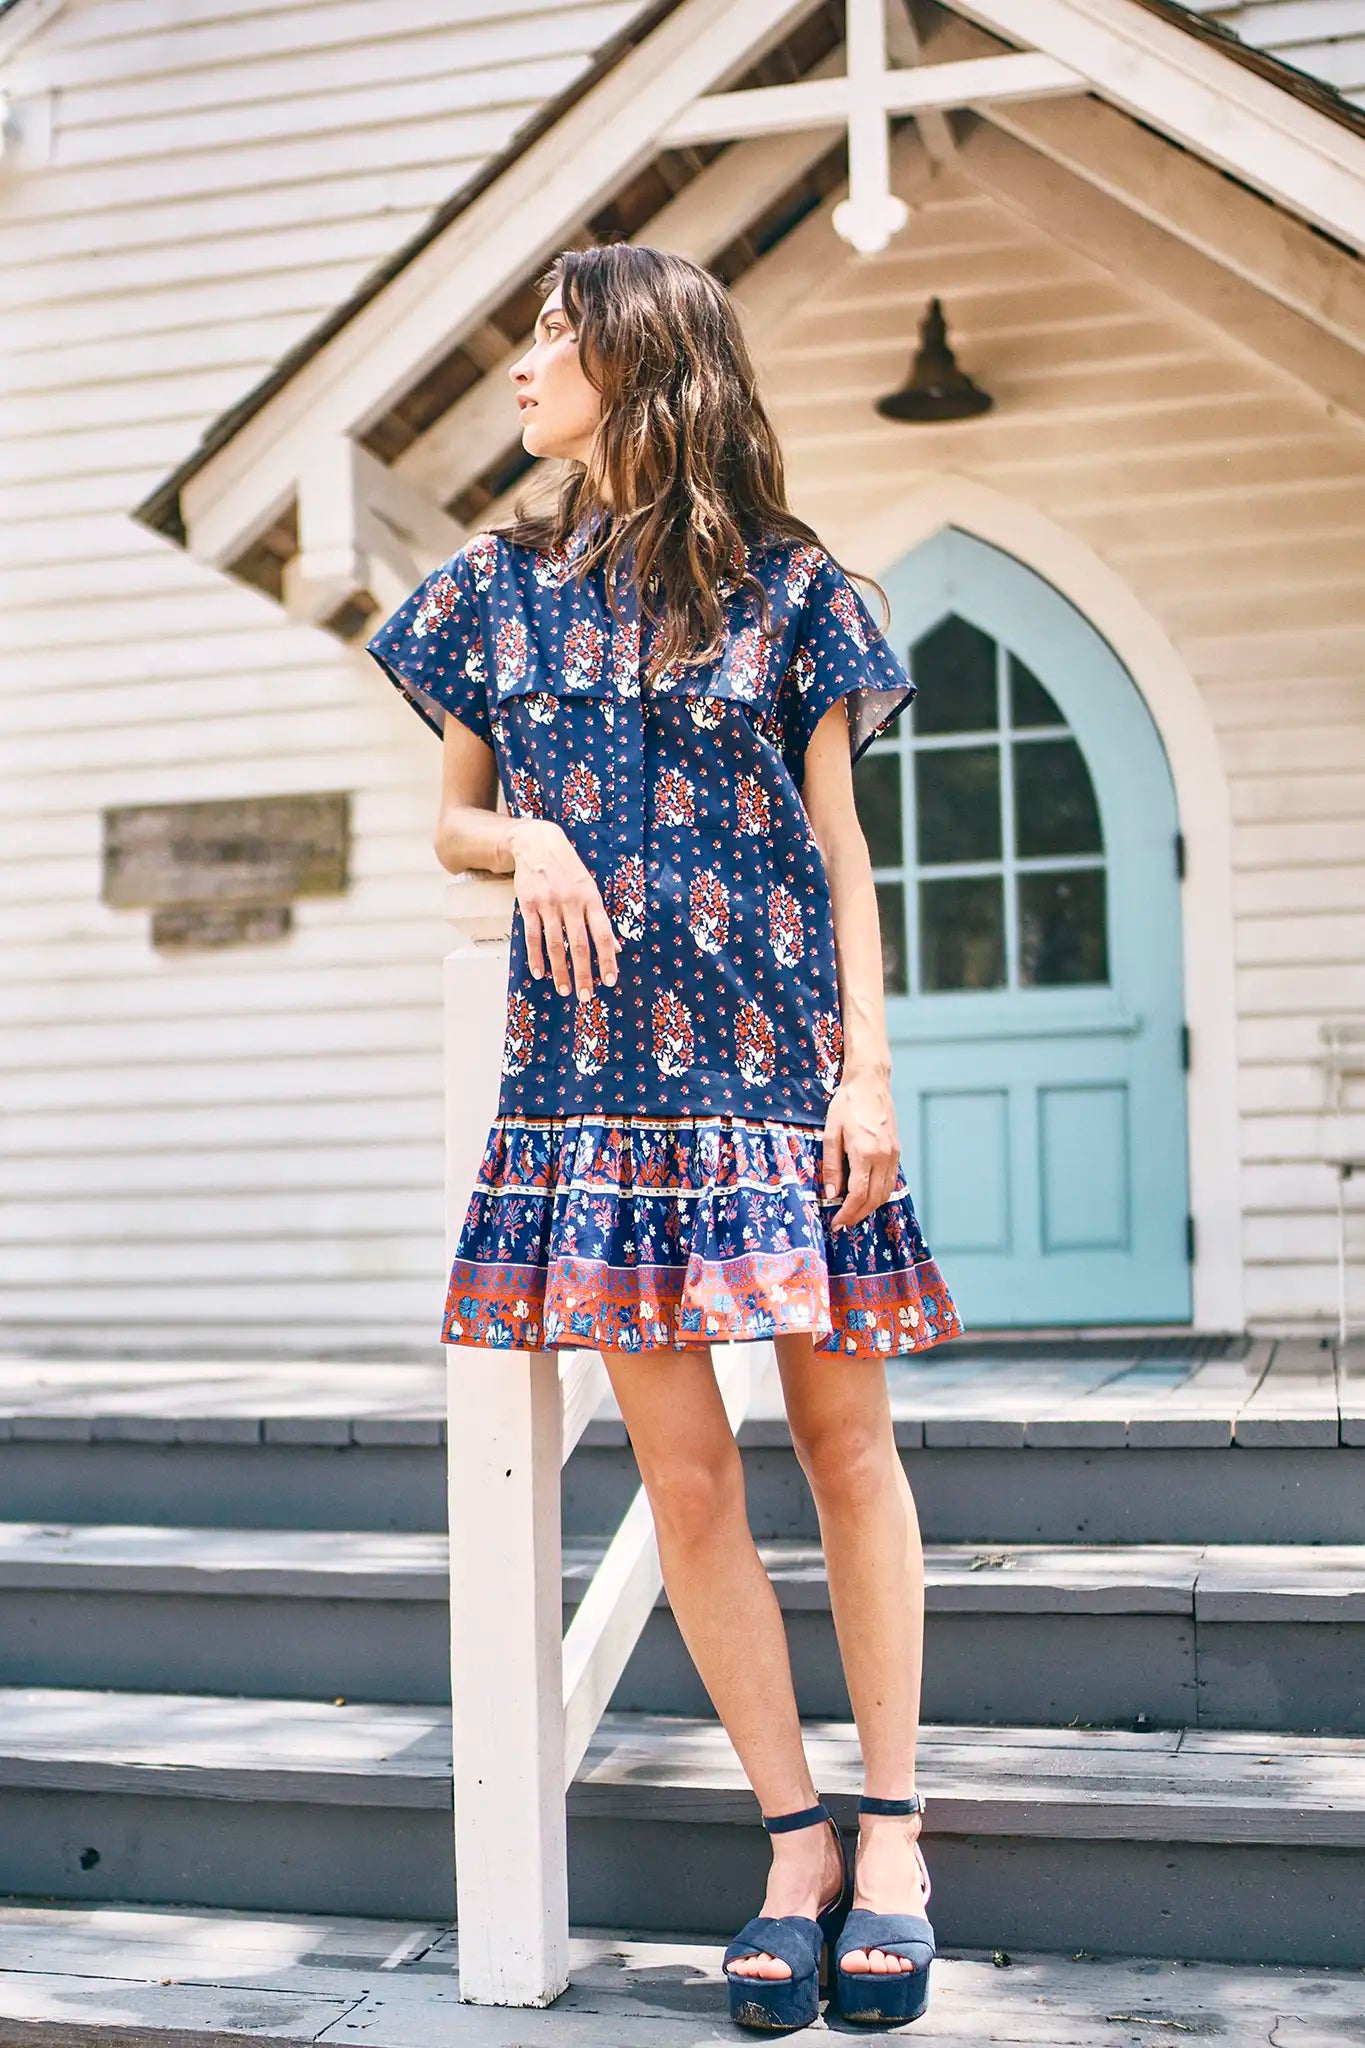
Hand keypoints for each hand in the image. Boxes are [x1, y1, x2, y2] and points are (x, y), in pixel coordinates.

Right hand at [511, 819, 618, 999]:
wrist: (538, 844)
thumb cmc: (569, 869)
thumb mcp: (590, 888)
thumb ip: (601, 919)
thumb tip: (617, 948)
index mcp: (591, 899)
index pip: (603, 934)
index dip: (608, 959)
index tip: (610, 981)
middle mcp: (571, 902)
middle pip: (579, 944)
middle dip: (583, 973)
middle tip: (585, 996)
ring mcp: (548, 903)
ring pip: (555, 944)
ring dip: (560, 970)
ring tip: (564, 990)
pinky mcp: (528, 904)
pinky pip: (532, 936)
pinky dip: (535, 956)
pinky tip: (539, 973)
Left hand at [822, 1068, 899, 1231]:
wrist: (870, 1082)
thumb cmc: (846, 1104)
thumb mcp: (831, 1133)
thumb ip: (831, 1166)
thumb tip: (831, 1194)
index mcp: (865, 1153)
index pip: (858, 1195)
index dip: (847, 1213)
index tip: (836, 1223)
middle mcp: (884, 1157)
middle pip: (874, 1199)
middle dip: (858, 1215)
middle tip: (843, 1223)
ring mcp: (893, 1155)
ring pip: (886, 1193)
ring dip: (870, 1207)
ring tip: (853, 1212)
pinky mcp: (897, 1151)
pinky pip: (891, 1181)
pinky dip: (879, 1194)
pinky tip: (866, 1195)